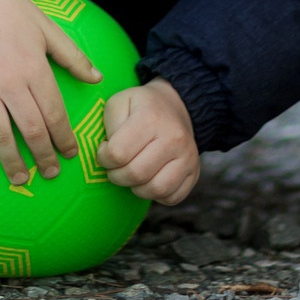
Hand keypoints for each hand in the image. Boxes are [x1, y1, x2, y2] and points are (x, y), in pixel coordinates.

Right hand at [0, 0, 101, 184]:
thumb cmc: (11, 11)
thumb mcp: (48, 28)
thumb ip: (73, 56)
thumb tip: (97, 78)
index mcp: (35, 69)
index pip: (55, 114)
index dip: (65, 138)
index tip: (70, 155)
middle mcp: (9, 84)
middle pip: (31, 130)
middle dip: (44, 157)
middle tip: (50, 174)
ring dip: (11, 161)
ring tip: (20, 179)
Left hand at [98, 78, 198, 204]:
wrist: (174, 106)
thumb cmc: (141, 107)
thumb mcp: (119, 102)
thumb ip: (109, 125)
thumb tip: (109, 152)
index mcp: (150, 118)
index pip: (118, 153)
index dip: (104, 158)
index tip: (105, 152)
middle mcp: (174, 137)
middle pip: (136, 174)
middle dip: (117, 176)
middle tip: (116, 168)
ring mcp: (188, 156)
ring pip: (156, 189)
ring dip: (137, 189)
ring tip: (132, 175)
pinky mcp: (195, 172)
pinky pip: (173, 197)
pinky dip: (157, 196)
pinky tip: (150, 180)